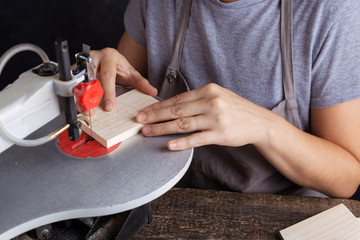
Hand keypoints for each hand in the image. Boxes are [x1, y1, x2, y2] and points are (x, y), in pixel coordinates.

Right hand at [79, 48, 156, 114]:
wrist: (109, 58)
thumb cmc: (119, 65)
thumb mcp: (131, 73)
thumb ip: (141, 83)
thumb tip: (152, 91)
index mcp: (109, 56)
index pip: (108, 76)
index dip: (108, 92)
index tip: (110, 107)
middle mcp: (94, 57)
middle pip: (91, 78)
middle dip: (91, 96)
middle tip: (93, 111)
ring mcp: (83, 63)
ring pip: (79, 80)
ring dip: (80, 97)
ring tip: (85, 110)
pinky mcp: (76, 69)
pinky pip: (73, 83)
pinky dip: (76, 95)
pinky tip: (79, 104)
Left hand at [136, 83, 273, 149]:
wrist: (259, 122)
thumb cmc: (236, 110)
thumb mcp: (218, 96)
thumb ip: (198, 99)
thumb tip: (174, 106)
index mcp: (208, 90)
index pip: (178, 99)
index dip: (159, 106)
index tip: (145, 111)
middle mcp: (211, 102)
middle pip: (177, 110)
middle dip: (155, 116)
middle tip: (139, 121)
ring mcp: (216, 118)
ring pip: (183, 124)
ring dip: (162, 128)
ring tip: (148, 133)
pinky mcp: (220, 134)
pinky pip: (197, 138)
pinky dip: (182, 142)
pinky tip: (169, 145)